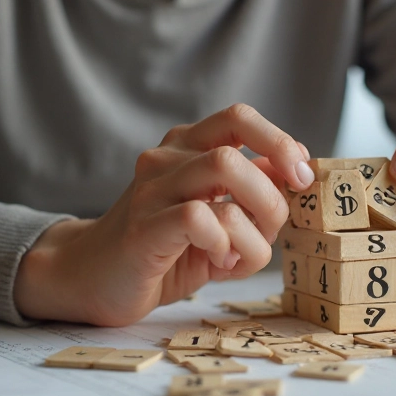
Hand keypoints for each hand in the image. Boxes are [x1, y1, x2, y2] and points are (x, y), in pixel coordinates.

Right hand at [13, 104, 314, 325]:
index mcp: (185, 147)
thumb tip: (294, 164)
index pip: (240, 117)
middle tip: (268, 232)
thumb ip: (251, 189)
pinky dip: (224, 243)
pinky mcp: (143, 229)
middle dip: (271, 198)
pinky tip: (218, 262)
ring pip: (224, 171)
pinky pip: (200, 218)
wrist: (94, 278)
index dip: (280, 143)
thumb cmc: (164, 248)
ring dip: (252, 222)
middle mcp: (166, 159)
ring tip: (237, 253)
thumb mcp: (218, 214)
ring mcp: (151, 191)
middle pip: (237, 151)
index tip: (302, 178)